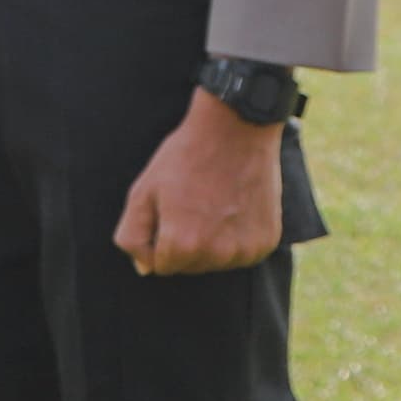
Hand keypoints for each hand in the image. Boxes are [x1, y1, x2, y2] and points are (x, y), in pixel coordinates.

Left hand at [114, 89, 287, 275]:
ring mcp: (246, 250)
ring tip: (212, 203)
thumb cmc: (185, 158)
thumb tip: (145, 269)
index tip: (167, 209)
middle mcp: (217, 255)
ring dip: (210, 242)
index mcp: (183, 245)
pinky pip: (241, 253)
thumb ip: (133, 236)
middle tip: (190, 203)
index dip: (158, 236)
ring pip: (216, 261)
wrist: (235, 130)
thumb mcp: (143, 191)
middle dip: (183, 242)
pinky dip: (235, 237)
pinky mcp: (267, 242)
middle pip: (189, 266)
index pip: (160, 266)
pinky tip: (233, 207)